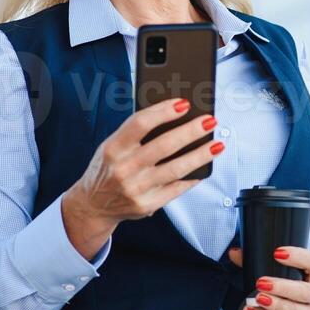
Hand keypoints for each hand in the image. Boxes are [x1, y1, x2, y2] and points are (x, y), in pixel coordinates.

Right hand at [60, 98, 221, 256]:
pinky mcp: (147, 205)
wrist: (93, 205)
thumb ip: (135, 133)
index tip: (184, 103)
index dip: (163, 111)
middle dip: (191, 131)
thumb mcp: (111, 146)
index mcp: (113, 148)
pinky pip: (177, 188)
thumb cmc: (107, 169)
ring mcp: (136, 189)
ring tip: (216, 144)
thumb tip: (173, 116)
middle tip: (209, 121)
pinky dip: (193, 177)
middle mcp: (124, 169)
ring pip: (176, 169)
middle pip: (164, 145)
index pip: (140, 123)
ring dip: (200, 155)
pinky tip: (204, 167)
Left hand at [226, 244, 309, 309]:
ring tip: (258, 299)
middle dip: (282, 288)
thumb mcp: (294, 272)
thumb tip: (235, 253)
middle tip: (260, 282)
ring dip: (275, 305)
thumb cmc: (302, 286)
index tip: (277, 253)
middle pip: (304, 292)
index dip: (298, 257)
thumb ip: (264, 260)